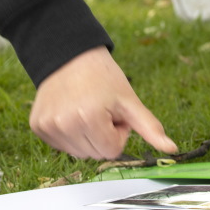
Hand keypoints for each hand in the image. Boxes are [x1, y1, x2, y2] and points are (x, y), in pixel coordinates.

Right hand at [30, 47, 177, 159]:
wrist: (68, 54)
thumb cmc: (102, 75)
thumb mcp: (129, 99)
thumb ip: (150, 127)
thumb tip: (172, 148)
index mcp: (89, 117)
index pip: (112, 150)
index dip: (118, 132)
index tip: (113, 111)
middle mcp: (65, 124)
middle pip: (95, 154)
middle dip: (103, 135)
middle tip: (100, 109)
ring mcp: (48, 127)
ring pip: (79, 153)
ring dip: (87, 136)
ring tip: (86, 110)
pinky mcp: (37, 126)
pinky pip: (62, 146)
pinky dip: (70, 134)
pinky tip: (70, 112)